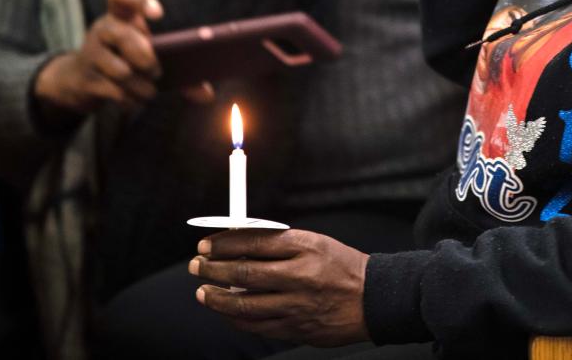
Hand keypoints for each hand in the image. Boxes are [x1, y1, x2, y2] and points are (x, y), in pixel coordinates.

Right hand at [33, 0, 214, 116]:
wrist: (82, 81)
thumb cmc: (125, 60)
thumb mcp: (148, 56)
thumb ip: (179, 70)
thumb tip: (207, 95)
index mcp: (121, 16)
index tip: (159, 15)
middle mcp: (103, 29)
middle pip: (120, 33)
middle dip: (143, 55)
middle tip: (157, 71)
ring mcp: (91, 53)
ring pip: (119, 69)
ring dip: (141, 86)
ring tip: (149, 91)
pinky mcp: (86, 78)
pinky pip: (113, 90)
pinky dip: (129, 100)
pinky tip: (133, 100)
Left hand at [189, 228, 369, 345]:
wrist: (374, 299)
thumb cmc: (342, 267)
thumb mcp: (316, 244)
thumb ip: (280, 245)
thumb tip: (239, 247)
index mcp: (305, 247)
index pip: (254, 242)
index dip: (224, 244)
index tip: (205, 244)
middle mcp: (299, 276)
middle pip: (244, 273)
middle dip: (212, 269)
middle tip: (196, 265)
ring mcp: (297, 305)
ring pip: (244, 304)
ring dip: (216, 298)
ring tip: (202, 292)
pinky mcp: (296, 328)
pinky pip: (256, 325)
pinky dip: (235, 318)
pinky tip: (226, 312)